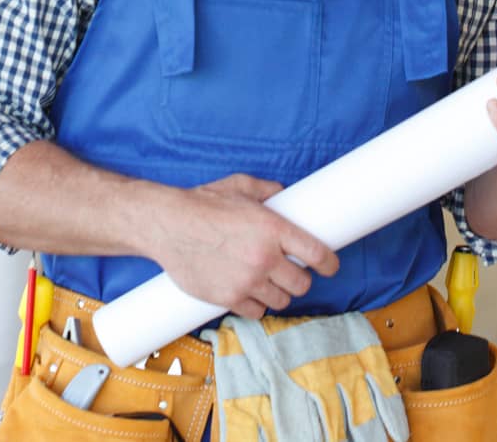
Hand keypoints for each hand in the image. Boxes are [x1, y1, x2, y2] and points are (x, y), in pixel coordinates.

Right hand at [150, 173, 338, 318]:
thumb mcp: (238, 186)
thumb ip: (266, 190)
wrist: (166, 224)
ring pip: (281, 300)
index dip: (329, 263)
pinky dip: (255, 304)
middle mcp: (264, 257)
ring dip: (278, 292)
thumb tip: (283, 193)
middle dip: (298, 278)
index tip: (330, 267)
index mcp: (273, 228)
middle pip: (302, 283)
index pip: (317, 254)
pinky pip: (256, 311)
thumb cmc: (201, 203)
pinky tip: (249, 292)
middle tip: (289, 271)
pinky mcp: (228, 297)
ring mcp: (247, 280)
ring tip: (267, 282)